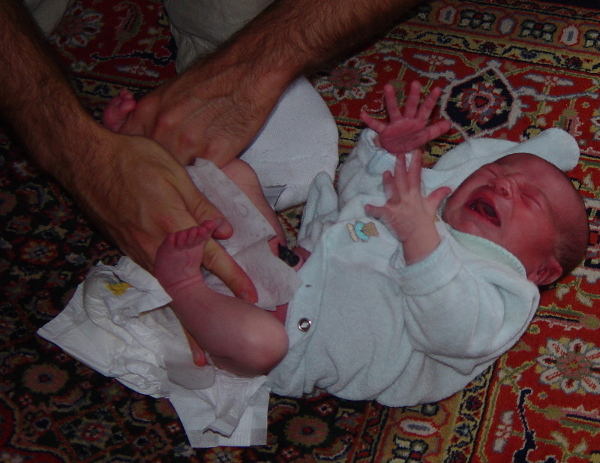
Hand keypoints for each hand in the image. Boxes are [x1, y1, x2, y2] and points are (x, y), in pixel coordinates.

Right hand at [71, 128, 257, 301]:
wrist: (86, 160)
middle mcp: (154, 245)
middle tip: (231, 316)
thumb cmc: (133, 159)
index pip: (210, 258)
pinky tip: (182, 288)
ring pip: (170, 283)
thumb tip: (226, 232)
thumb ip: (201, 206)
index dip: (233, 277)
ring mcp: (138, 251)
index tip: (250, 294)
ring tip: (207, 312)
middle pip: (189, 281)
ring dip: (190, 298)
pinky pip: (155, 275)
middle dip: (211, 300)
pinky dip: (171, 286)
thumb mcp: (175, 174)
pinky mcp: (128, 251)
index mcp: (171, 224)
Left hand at [117, 55, 286, 167]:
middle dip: (164, 167)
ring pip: (178, 174)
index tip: (149, 160)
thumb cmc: (213, 77)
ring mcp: (188, 144)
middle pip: (155, 163)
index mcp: (149, 112)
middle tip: (176, 167)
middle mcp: (164, 129)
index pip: (129, 145)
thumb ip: (154, 115)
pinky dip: (206, 175)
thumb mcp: (170, 90)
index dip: (140, 156)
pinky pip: (203, 176)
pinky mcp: (213, 156)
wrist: (246, 74)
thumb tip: (147, 134)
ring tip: (194, 170)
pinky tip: (212, 168)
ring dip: (185, 175)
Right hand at [360, 81, 450, 154]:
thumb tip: (449, 123)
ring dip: (391, 99)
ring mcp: (394, 124)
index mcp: (417, 122)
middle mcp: (406, 120)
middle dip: (413, 96)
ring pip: (393, 110)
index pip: (425, 110)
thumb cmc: (410, 141)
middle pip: (410, 106)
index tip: (438, 89)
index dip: (431, 101)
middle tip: (416, 83)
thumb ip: (435, 130)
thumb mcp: (423, 137)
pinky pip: (376, 126)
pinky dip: (369, 121)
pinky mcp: (385, 132)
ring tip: (387, 87)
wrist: (396, 152)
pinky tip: (362, 114)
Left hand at [364, 151, 450, 264]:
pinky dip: (373, 209)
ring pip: (392, 191)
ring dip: (388, 182)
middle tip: (398, 154)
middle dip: (400, 167)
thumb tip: (448, 187)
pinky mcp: (390, 216)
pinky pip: (380, 212)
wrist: (419, 238)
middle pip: (402, 180)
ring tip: (386, 172)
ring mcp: (397, 207)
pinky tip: (366, 206)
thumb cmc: (423, 222)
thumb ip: (437, 196)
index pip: (415, 176)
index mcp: (415, 195)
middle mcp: (406, 198)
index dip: (415, 163)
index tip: (415, 151)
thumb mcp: (431, 207)